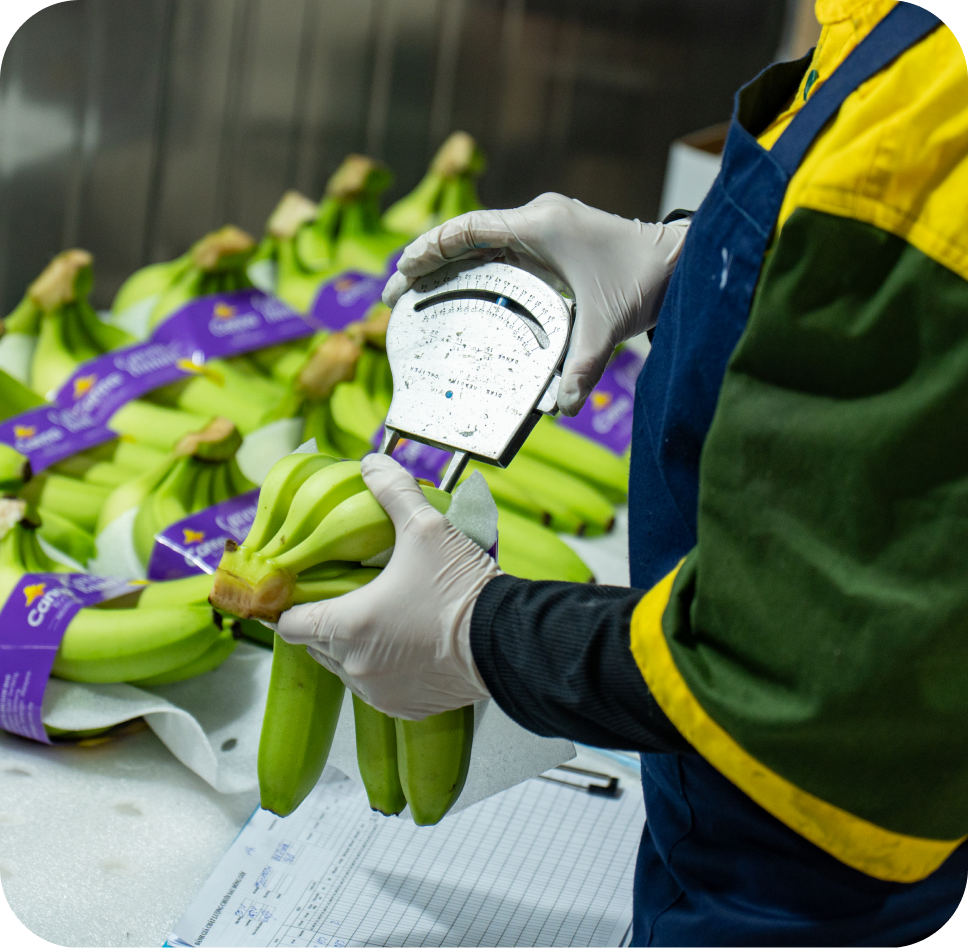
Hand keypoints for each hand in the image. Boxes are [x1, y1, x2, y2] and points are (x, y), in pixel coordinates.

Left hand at [276, 454, 500, 718]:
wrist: (507, 641)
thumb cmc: (461, 589)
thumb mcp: (426, 528)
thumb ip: (392, 492)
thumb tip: (373, 463)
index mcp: (347, 627)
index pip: (289, 625)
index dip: (291, 604)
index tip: (301, 591)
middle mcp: (355, 667)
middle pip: (316, 646)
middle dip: (327, 623)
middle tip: (350, 596)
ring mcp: (380, 693)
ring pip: (346, 669)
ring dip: (356, 648)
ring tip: (382, 618)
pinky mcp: (406, 708)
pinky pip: (378, 689)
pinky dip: (384, 670)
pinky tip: (406, 645)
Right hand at [382, 193, 688, 414]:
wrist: (681, 261)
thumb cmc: (645, 279)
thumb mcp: (608, 324)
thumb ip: (584, 365)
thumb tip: (565, 407)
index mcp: (541, 225)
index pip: (469, 229)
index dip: (431, 250)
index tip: (402, 273)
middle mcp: (537, 220)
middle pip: (465, 236)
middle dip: (426, 263)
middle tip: (393, 295)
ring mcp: (543, 230)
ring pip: (480, 244)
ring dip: (445, 266)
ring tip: (412, 296)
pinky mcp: (551, 244)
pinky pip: (500, 253)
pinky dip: (473, 271)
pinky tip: (457, 294)